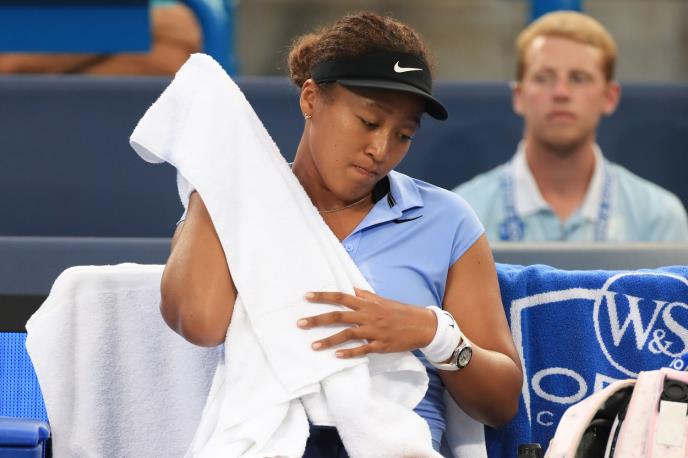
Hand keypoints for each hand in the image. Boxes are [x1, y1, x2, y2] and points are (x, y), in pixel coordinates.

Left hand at [297, 288, 436, 357]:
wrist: (423, 325)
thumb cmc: (400, 312)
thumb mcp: (382, 300)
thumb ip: (365, 296)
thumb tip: (350, 289)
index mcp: (367, 304)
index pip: (341, 297)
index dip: (323, 296)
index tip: (306, 296)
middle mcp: (368, 316)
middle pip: (338, 316)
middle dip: (317, 319)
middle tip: (300, 323)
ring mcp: (374, 331)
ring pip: (347, 335)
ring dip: (328, 340)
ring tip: (313, 346)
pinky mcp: (381, 345)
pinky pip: (362, 350)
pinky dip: (349, 353)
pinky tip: (336, 356)